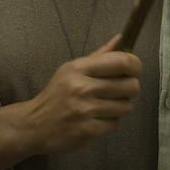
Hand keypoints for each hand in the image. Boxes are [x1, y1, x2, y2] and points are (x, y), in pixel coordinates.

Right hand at [26, 34, 141, 153]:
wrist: (35, 124)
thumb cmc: (58, 94)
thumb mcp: (72, 69)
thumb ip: (99, 55)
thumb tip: (121, 39)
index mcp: (79, 68)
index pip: (121, 61)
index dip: (135, 65)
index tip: (134, 70)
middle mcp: (82, 87)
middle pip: (130, 85)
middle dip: (130, 88)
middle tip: (121, 90)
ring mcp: (84, 110)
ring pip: (126, 106)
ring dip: (121, 106)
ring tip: (107, 105)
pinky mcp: (87, 130)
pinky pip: (115, 124)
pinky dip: (110, 122)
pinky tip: (99, 117)